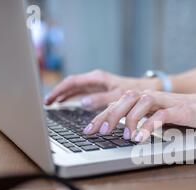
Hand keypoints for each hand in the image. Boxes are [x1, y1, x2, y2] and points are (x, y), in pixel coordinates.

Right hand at [44, 69, 159, 109]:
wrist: (148, 91)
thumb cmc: (135, 92)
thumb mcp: (118, 96)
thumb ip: (100, 99)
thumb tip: (82, 103)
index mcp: (97, 78)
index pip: (72, 82)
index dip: (59, 91)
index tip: (49, 99)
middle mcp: (96, 80)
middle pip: (71, 85)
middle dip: (58, 93)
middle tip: (46, 103)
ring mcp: (97, 85)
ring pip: (76, 89)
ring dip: (64, 96)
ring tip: (53, 104)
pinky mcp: (101, 91)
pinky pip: (82, 93)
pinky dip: (73, 98)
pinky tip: (68, 104)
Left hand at [82, 90, 195, 142]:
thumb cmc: (186, 115)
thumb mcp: (160, 119)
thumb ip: (143, 122)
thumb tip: (122, 133)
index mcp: (146, 99)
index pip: (118, 103)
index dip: (101, 115)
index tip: (88, 131)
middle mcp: (153, 97)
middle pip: (124, 99)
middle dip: (107, 115)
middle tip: (95, 132)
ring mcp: (166, 101)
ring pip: (140, 102)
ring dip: (128, 119)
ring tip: (120, 135)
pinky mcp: (180, 109)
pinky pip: (161, 115)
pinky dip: (149, 126)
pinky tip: (140, 138)